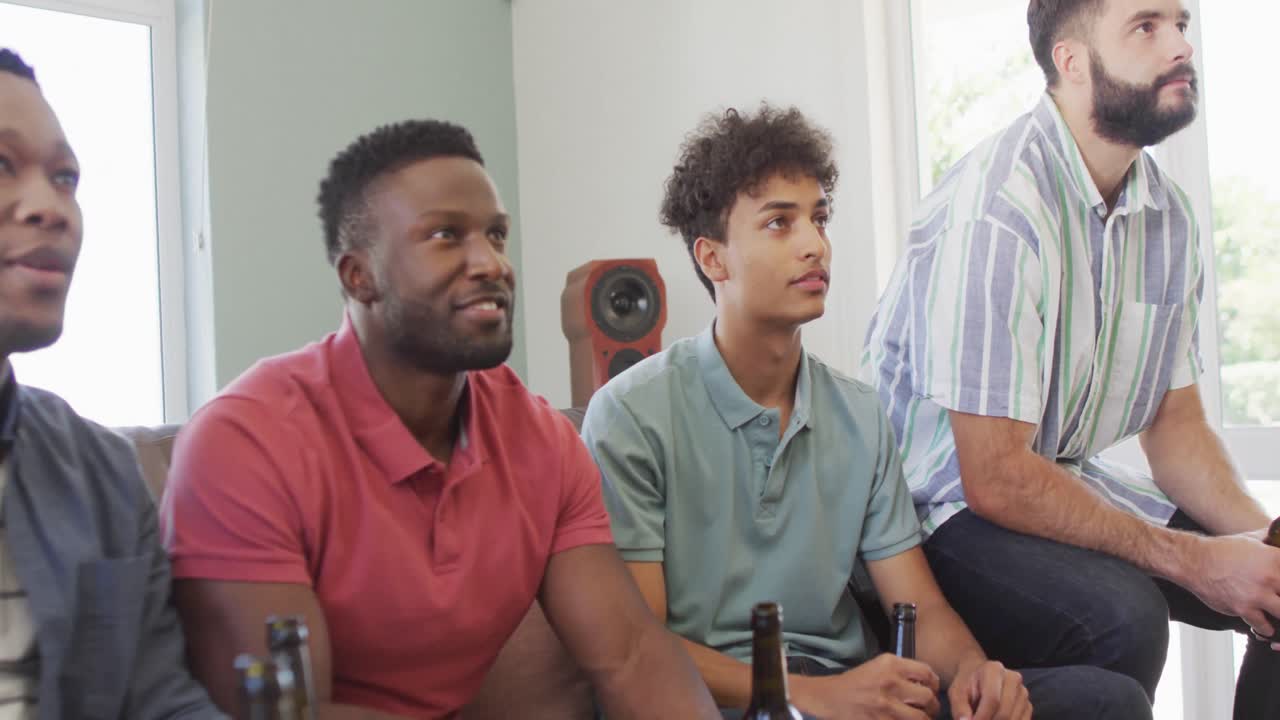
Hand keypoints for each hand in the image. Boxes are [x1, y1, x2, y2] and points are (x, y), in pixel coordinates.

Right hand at [789, 653, 940, 719]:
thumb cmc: (856, 683)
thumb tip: (927, 684)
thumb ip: (902, 671)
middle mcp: (890, 682)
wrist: (830, 697)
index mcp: (890, 664)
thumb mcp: (878, 666)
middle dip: (932, 707)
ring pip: (921, 718)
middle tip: (928, 710)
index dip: (934, 685)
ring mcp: (885, 705)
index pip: (927, 673)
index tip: (932, 691)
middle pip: (928, 698)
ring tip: (919, 718)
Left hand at [947, 660, 1030, 719]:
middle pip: (1004, 712)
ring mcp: (1023, 692)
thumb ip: (960, 708)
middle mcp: (1013, 678)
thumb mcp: (957, 693)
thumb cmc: (966, 684)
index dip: (981, 717)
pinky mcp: (1028, 705)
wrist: (978, 677)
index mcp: (994, 669)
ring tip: (983, 719)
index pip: (992, 699)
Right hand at [1184, 534, 1279, 641]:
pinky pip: (1264, 626)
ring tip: (1276, 614)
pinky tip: (1264, 624)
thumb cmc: (1222, 550)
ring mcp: (1257, 594)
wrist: (1194, 561)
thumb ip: (1271, 538)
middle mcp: (1270, 577)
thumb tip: (1279, 530)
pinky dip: (1266, 628)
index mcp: (1275, 558)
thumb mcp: (1251, 539)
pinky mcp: (1243, 608)